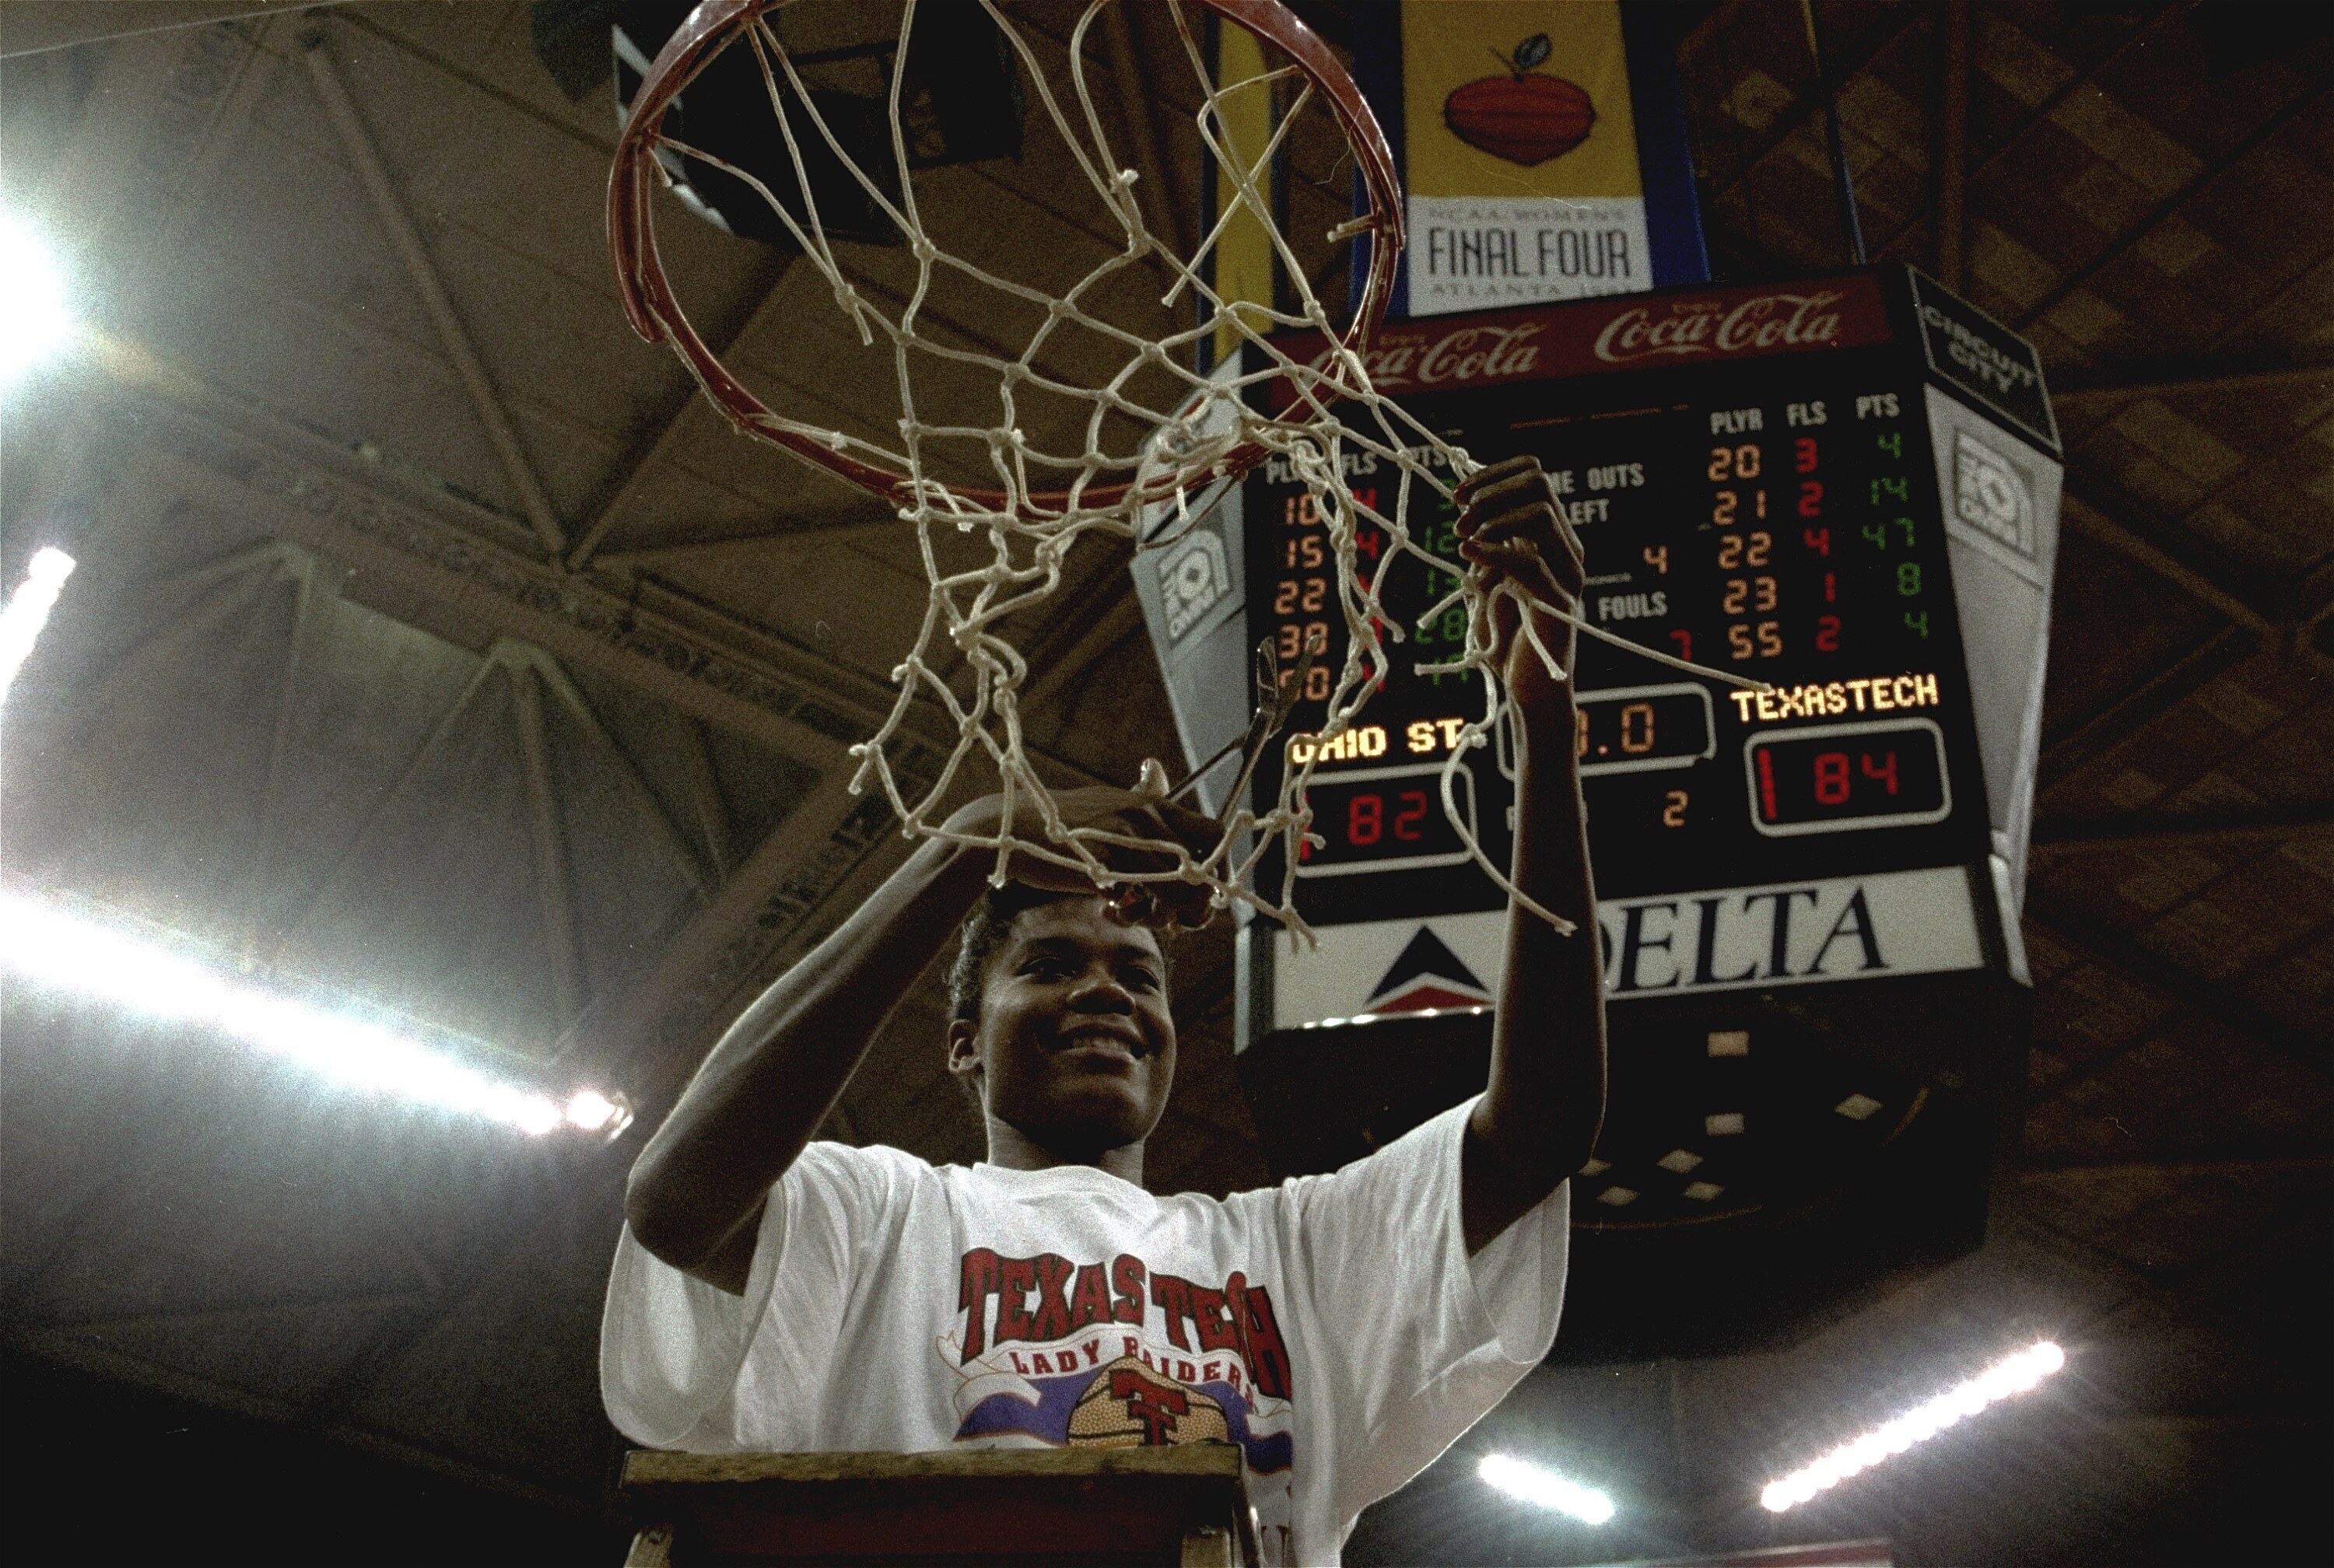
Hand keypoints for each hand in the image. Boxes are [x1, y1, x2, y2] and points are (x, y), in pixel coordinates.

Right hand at [943, 776, 1219, 928]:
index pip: (1215, 832)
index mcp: (1152, 803)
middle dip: (1203, 899)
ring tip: (1134, 915)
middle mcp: (1149, 813)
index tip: (1193, 896)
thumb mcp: (1104, 810)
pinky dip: (1141, 915)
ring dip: (1170, 914)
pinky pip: (1154, 896)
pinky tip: (1112, 912)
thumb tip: (1156, 769)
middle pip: (1210, 859)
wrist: (1006, 831)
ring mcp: (1132, 833)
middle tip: (1178, 919)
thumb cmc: (1059, 830)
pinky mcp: (1112, 857)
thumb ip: (1137, 805)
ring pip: (1186, 884)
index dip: (1215, 871)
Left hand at [1453, 455, 1583, 697]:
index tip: (1458, 495)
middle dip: (1490, 494)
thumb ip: (1484, 541)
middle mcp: (1566, 548)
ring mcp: (1567, 574)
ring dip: (1492, 521)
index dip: (1493, 474)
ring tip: (1463, 543)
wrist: (1527, 687)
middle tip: (1458, 520)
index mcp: (1551, 536)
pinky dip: (1492, 552)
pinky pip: (1529, 562)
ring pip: (1540, 514)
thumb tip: (1464, 500)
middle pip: (1539, 484)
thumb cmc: (1505, 633)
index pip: (1533, 475)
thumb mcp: (1486, 576)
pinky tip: (1468, 554)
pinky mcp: (1559, 603)